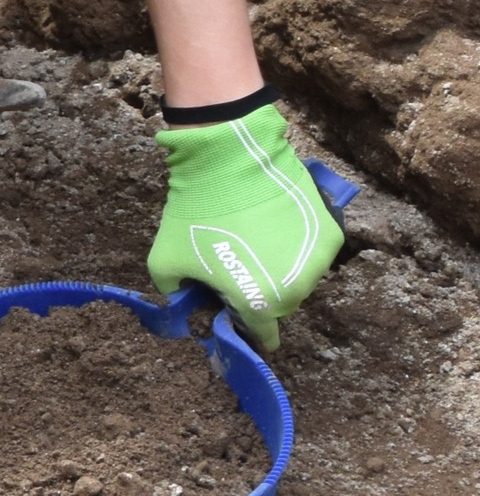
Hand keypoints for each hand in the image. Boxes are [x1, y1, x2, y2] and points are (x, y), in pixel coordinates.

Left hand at [147, 104, 343, 350]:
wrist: (229, 160)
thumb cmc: (195, 214)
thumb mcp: (165, 263)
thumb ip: (176, 294)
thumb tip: (187, 303)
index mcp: (260, 303)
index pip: (261, 335)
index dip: (246, 328)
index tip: (235, 317)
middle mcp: (297, 288)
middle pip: (281, 307)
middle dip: (261, 297)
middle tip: (238, 273)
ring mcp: (319, 259)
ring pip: (299, 280)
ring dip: (280, 272)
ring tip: (255, 247)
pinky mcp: (330, 231)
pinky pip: (312, 253)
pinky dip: (296, 248)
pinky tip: (273, 230)